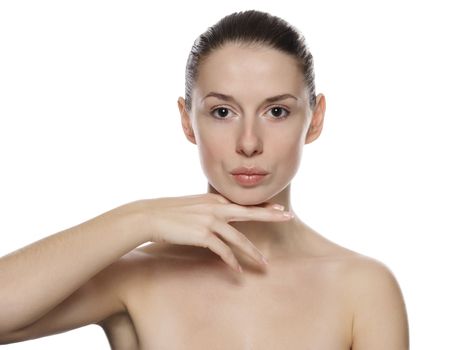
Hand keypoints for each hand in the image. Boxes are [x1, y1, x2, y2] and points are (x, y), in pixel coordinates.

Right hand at [131, 193, 292, 272]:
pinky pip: (222, 251)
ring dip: (252, 252)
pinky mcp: (202, 234)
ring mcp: (210, 220)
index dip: (264, 206)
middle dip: (271, 215)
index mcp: (215, 200)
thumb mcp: (193, 207)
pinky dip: (231, 261)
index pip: (244, 204)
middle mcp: (216, 208)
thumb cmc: (169, 213)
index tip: (279, 208)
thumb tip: (219, 219)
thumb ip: (209, 211)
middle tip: (288, 217)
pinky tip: (238, 270)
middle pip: (250, 213)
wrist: (149, 216)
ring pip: (239, 238)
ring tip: (264, 264)